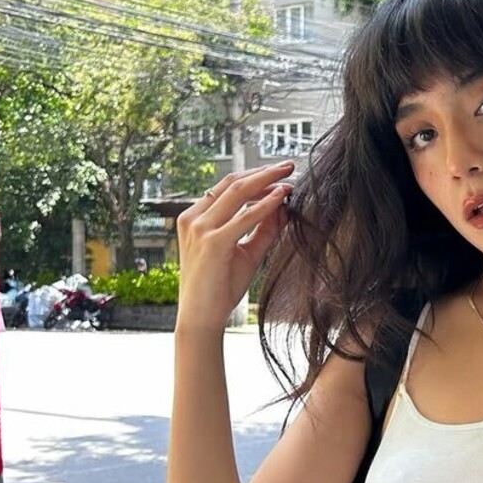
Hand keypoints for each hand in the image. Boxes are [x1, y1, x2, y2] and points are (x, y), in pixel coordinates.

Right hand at [175, 162, 294, 328]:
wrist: (202, 318)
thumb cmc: (220, 288)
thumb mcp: (246, 253)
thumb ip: (263, 230)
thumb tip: (284, 208)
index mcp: (195, 218)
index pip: (226, 187)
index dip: (255, 177)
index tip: (279, 174)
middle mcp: (193, 218)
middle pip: (232, 183)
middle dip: (263, 172)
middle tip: (289, 165)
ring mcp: (199, 228)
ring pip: (237, 192)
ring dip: (266, 181)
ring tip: (289, 177)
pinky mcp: (212, 242)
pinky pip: (244, 217)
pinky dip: (265, 205)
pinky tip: (282, 197)